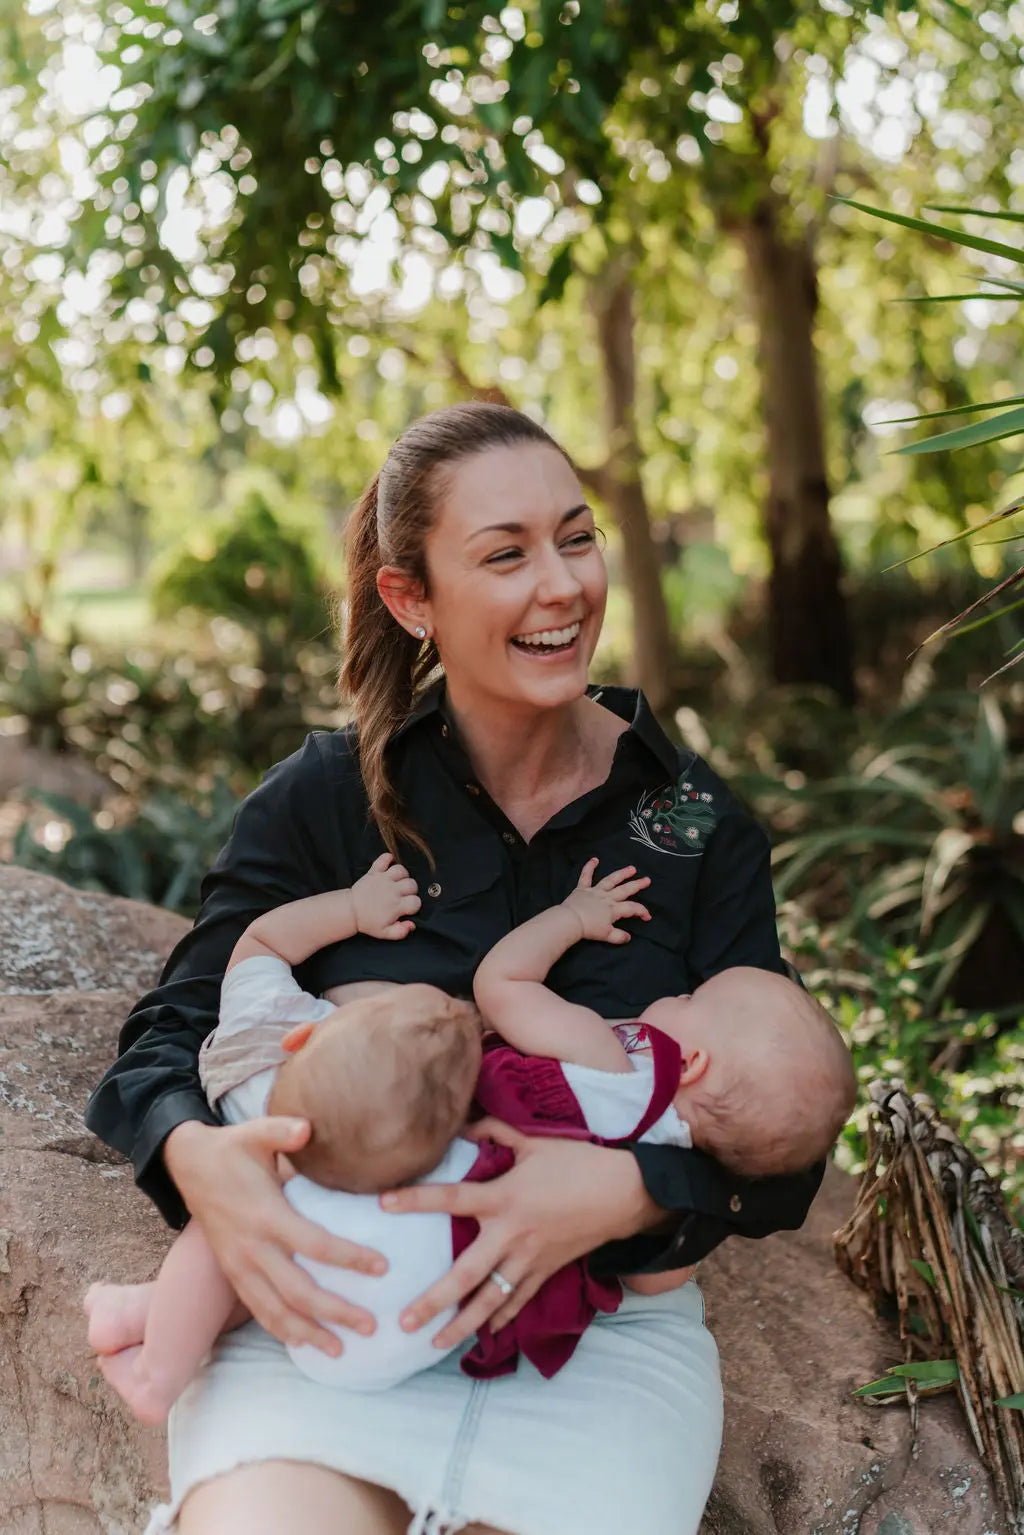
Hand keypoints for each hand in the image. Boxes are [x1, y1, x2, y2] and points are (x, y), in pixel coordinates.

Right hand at [163, 1117, 388, 1355]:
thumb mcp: (255, 1132)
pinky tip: (303, 1343)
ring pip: (276, 1310)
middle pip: (299, 1290)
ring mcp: (239, 1265)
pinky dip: (280, 1329)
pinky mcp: (232, 1273)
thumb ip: (282, 1130)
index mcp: (266, 1214)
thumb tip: (308, 1127)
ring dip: (309, 1333)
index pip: (314, 1244)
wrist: (188, 1166)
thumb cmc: (232, 1148)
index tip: (382, 1267)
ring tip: (341, 1351)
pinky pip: (257, 1309)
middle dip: (335, 1312)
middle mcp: (252, 1247)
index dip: (349, 1258)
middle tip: (370, 1326)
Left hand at [350, 851, 419, 939]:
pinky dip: (387, 858)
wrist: (350, 911)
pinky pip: (383, 859)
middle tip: (403, 895)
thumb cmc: (368, 922)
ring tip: (398, 882)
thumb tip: (412, 924)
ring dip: (403, 875)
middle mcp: (392, 891)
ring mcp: (383, 879)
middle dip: (411, 890)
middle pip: (412, 884)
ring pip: (401, 870)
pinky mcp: (374, 872)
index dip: (414, 905)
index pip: (416, 902)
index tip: (408, 908)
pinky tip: (390, 863)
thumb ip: (400, 932)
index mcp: (396, 906)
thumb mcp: (385, 933)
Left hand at [379, 1118, 664, 1348]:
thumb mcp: (535, 1142)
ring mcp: (529, 1259)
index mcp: (504, 1198)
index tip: (382, 1204)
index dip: (416, 1200)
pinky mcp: (546, 1271)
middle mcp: (511, 1235)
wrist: (624, 1193)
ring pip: (489, 1299)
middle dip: (433, 1300)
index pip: (451, 1199)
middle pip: (465, 1274)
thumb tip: (464, 1124)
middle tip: (403, 1322)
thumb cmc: (578, 1162)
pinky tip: (482, 1332)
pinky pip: (517, 1300)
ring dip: (460, 1324)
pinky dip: (499, 1317)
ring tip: (432, 1344)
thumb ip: (496, 1133)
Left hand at [562, 858, 649, 943]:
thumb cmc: (589, 929)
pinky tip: (594, 859)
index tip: (647, 917)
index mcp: (614, 909)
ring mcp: (595, 891)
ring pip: (611, 880)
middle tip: (647, 880)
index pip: (632, 908)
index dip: (642, 912)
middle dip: (637, 885)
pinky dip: (589, 867)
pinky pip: (586, 876)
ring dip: (622, 873)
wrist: (571, 921)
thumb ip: (619, 937)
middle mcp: (607, 897)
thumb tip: (628, 937)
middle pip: (625, 890)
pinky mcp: (582, 889)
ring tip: (631, 868)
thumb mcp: (607, 936)